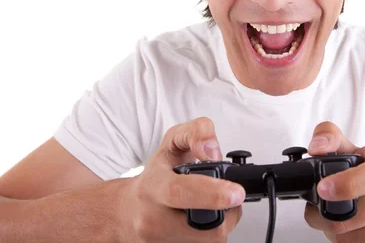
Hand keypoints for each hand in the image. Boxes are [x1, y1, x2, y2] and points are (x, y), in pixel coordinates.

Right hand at [118, 117, 244, 242]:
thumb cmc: (155, 177)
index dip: (212, 193)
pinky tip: (202, 221)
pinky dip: (210, 234)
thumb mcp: (173, 142)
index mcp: (153, 186)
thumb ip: (197, 132)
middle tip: (229, 197)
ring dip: (222, 223)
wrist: (129, 211)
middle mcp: (152, 218)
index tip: (236, 193)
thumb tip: (213, 150)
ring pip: (211, 240)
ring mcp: (159, 242)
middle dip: (228, 213)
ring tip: (213, 206)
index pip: (180, 192)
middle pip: (207, 228)